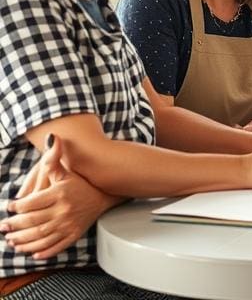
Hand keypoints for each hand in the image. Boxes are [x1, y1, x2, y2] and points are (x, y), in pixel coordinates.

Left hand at [1, 135, 120, 258]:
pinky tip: (32, 252)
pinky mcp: (74, 235)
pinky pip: (55, 247)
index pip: (31, 203)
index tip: (10, 207)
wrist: (103, 195)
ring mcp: (69, 224)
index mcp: (60, 194)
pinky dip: (42, 252)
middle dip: (15, 226)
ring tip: (12, 240)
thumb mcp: (66, 171)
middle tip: (4, 227)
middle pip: (32, 222)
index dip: (17, 207)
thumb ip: (54, 159)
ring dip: (23, 241)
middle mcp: (64, 210)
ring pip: (40, 237)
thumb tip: (52, 137)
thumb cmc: (80, 183)